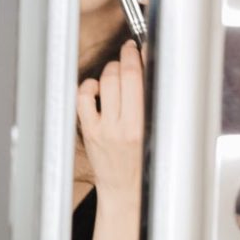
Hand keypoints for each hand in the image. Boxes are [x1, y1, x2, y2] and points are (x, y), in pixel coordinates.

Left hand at [76, 40, 143, 200]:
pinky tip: (96, 88)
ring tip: (116, 71)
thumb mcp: (156, 134)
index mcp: (144, 126)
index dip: (139, 56)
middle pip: (122, 76)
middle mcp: (123, 126)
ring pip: (104, 83)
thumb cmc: (145, 164)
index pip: (140, 79)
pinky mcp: (89, 132)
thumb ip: (152, 105)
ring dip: (110, 70)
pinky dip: (89, 87)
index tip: (140, 47)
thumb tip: (149, 73)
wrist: (126, 192)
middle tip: (128, 53)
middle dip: (125, 58)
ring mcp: (103, 128)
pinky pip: (83, 99)